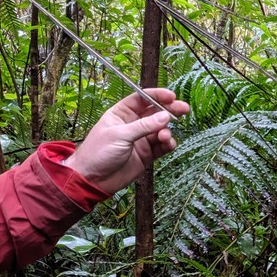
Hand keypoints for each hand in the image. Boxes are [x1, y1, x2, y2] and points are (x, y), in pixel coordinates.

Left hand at [63, 88, 189, 192]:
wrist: (93, 180)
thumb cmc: (98, 153)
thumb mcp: (120, 135)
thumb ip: (144, 126)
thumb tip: (165, 116)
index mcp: (121, 113)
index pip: (142, 99)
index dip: (157, 96)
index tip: (172, 96)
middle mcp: (133, 124)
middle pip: (155, 112)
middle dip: (169, 110)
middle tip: (183, 109)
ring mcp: (140, 139)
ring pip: (161, 129)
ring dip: (167, 131)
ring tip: (165, 136)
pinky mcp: (146, 154)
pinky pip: (162, 146)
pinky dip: (168, 144)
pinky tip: (169, 144)